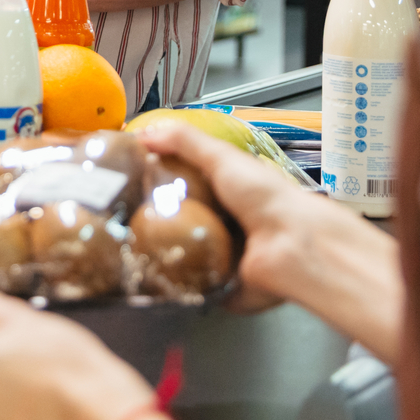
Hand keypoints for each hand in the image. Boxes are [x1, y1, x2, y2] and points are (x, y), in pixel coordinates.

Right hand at [138, 123, 403, 362]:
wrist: (291, 245)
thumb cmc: (267, 197)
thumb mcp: (222, 157)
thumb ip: (184, 142)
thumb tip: (145, 134)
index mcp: (231, 188)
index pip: (189, 180)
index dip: (163, 180)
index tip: (133, 182)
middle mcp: (229, 221)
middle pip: (183, 218)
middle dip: (159, 220)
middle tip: (128, 220)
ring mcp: (227, 254)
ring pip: (186, 253)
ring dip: (167, 253)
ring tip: (134, 250)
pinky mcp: (224, 284)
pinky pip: (194, 285)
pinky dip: (179, 283)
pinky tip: (157, 276)